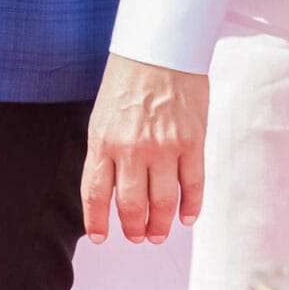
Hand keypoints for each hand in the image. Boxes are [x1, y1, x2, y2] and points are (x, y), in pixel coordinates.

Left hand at [81, 53, 208, 244]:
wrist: (158, 52)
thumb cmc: (127, 80)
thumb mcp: (101, 117)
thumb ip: (105, 151)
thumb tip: (109, 185)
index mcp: (103, 141)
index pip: (96, 192)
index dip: (97, 220)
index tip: (100, 236)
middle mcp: (132, 149)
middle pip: (132, 204)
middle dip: (133, 227)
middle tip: (136, 237)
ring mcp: (165, 148)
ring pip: (163, 201)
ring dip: (160, 224)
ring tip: (158, 234)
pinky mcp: (193, 144)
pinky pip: (193, 186)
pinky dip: (190, 207)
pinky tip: (186, 218)